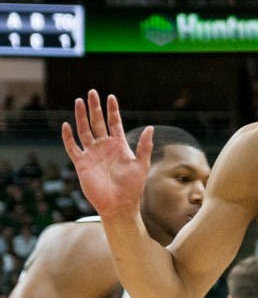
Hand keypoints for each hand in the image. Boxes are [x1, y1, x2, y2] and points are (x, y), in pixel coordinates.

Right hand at [61, 90, 152, 218]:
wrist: (119, 205)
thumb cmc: (133, 187)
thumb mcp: (142, 165)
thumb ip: (145, 146)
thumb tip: (150, 128)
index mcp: (119, 146)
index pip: (114, 123)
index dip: (112, 110)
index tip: (111, 97)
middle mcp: (104, 147)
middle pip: (97, 122)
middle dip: (95, 108)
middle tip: (92, 92)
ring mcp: (92, 154)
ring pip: (84, 130)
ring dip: (81, 116)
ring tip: (79, 101)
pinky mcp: (81, 163)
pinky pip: (72, 147)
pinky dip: (68, 137)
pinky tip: (66, 125)